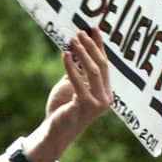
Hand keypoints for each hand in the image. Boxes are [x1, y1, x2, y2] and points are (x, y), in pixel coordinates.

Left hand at [27, 29, 111, 161]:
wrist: (55, 132)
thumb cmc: (62, 109)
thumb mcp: (70, 86)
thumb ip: (76, 70)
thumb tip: (75, 48)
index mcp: (106, 92)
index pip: (105, 64)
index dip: (100, 46)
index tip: (94, 29)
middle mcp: (106, 97)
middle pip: (101, 65)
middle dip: (92, 47)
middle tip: (82, 32)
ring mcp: (98, 102)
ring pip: (94, 71)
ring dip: (83, 53)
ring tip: (74, 39)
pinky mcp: (86, 105)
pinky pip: (78, 82)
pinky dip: (71, 67)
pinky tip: (65, 54)